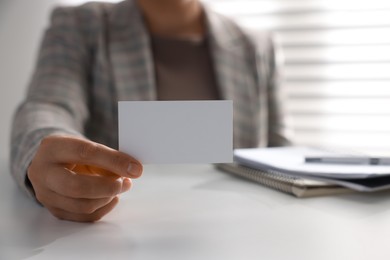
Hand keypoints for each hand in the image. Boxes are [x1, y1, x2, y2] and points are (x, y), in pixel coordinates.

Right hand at [27, 135, 142, 221]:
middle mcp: (43, 173)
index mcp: (52, 149)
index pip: (85, 153)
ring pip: (82, 205)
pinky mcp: (54, 210)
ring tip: (120, 187)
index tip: (135, 168)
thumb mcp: (87, 146)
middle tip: (126, 183)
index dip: (113, 161)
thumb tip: (132, 170)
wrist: (49, 164)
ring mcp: (45, 195)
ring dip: (108, 198)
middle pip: (77, 187)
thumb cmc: (73, 153)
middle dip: (108, 187)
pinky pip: (84, 217)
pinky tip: (111, 198)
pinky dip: (103, 208)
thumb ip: (107, 157)